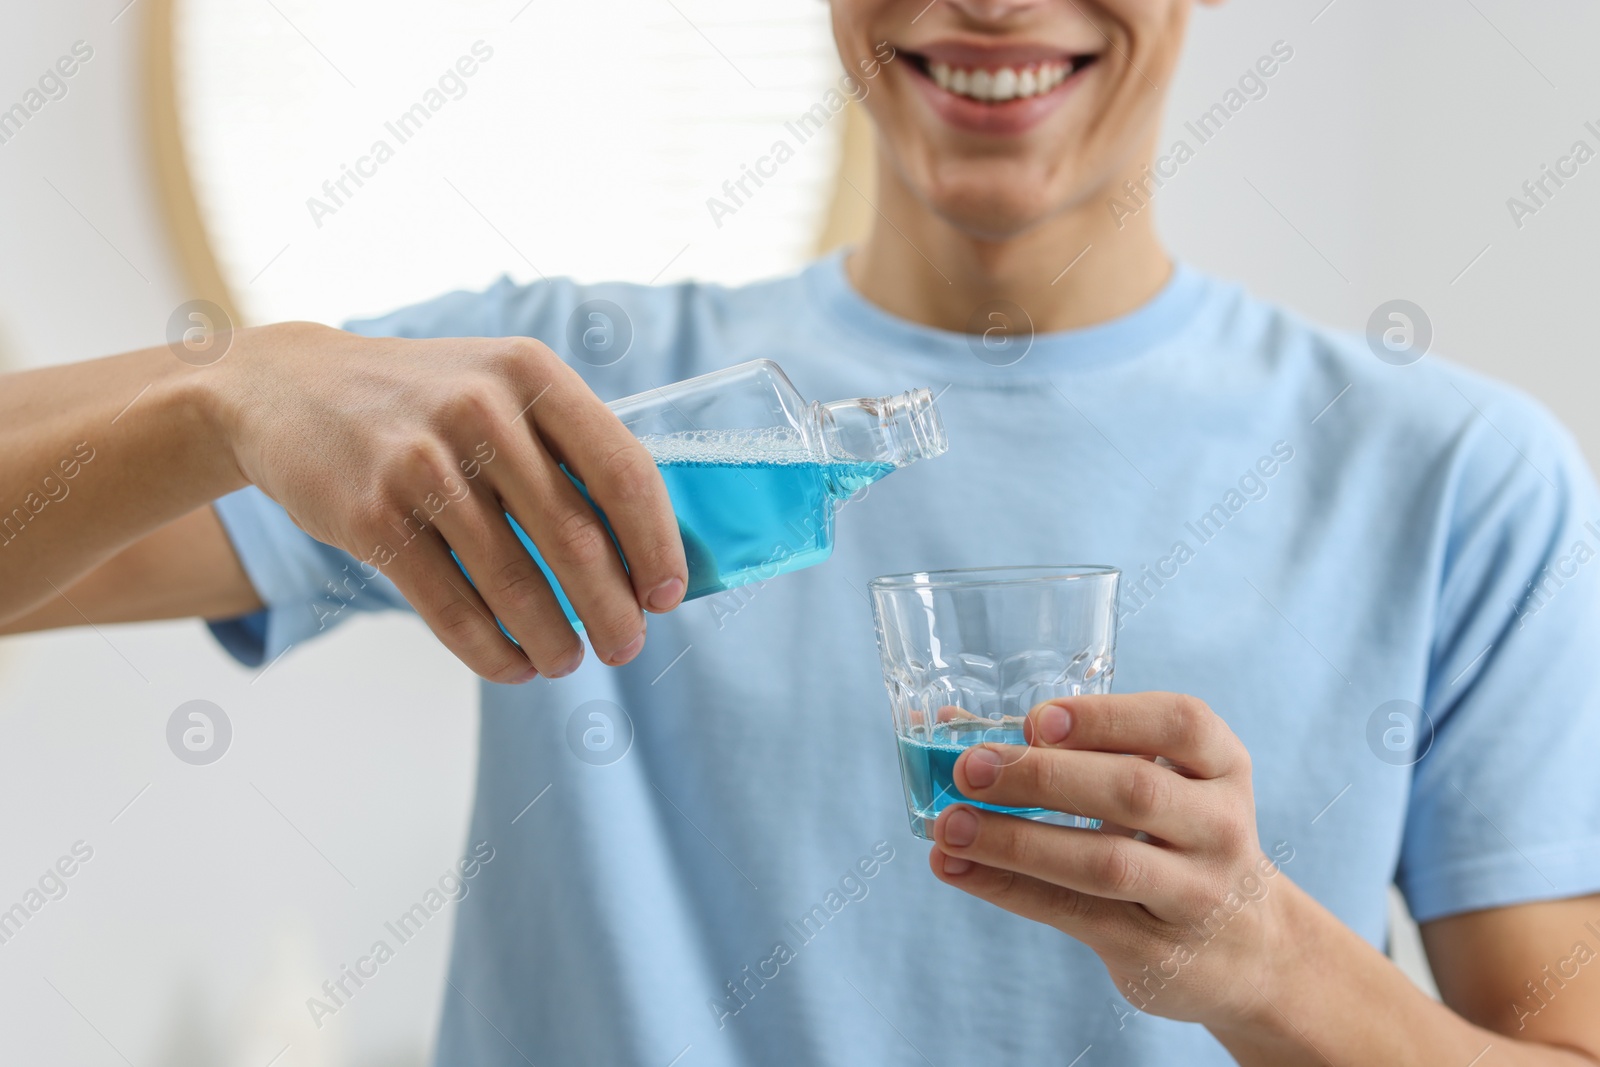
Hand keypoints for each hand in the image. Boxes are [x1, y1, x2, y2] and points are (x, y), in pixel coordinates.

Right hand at [210, 322, 686, 682]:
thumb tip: (640, 550)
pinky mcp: (371, 515)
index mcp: (531, 374)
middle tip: (627, 645)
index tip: (668, 595)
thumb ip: (564, 446)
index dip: (655, 544)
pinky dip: (490, 650)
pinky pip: (449, 606)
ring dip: (553, 639)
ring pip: (513, 582)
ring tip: (568, 662)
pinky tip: (513, 666)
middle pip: (574, 537)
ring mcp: (421, 463)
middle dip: (613, 608)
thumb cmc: (423, 400)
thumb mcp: (498, 385)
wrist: (287, 388)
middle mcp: (481, 411)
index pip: (623, 470)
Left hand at [927, 692, 1293, 1028]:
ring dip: (1017, 840)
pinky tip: (958, 867)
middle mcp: (1220, 826)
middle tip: (970, 768)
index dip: (1106, 717)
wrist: (1250, 952)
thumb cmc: (1177, 841)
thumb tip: (952, 722)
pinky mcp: (1157, 949)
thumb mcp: (1159, 785)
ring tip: (951, 825)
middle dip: (1043, 777)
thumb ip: (1072, 749)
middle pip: (1134, 790)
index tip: (1035, 719)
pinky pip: (1075, 913)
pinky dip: (1009, 887)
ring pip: (1105, 861)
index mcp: (1222, 767)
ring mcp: (1196, 893)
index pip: (1180, 724)